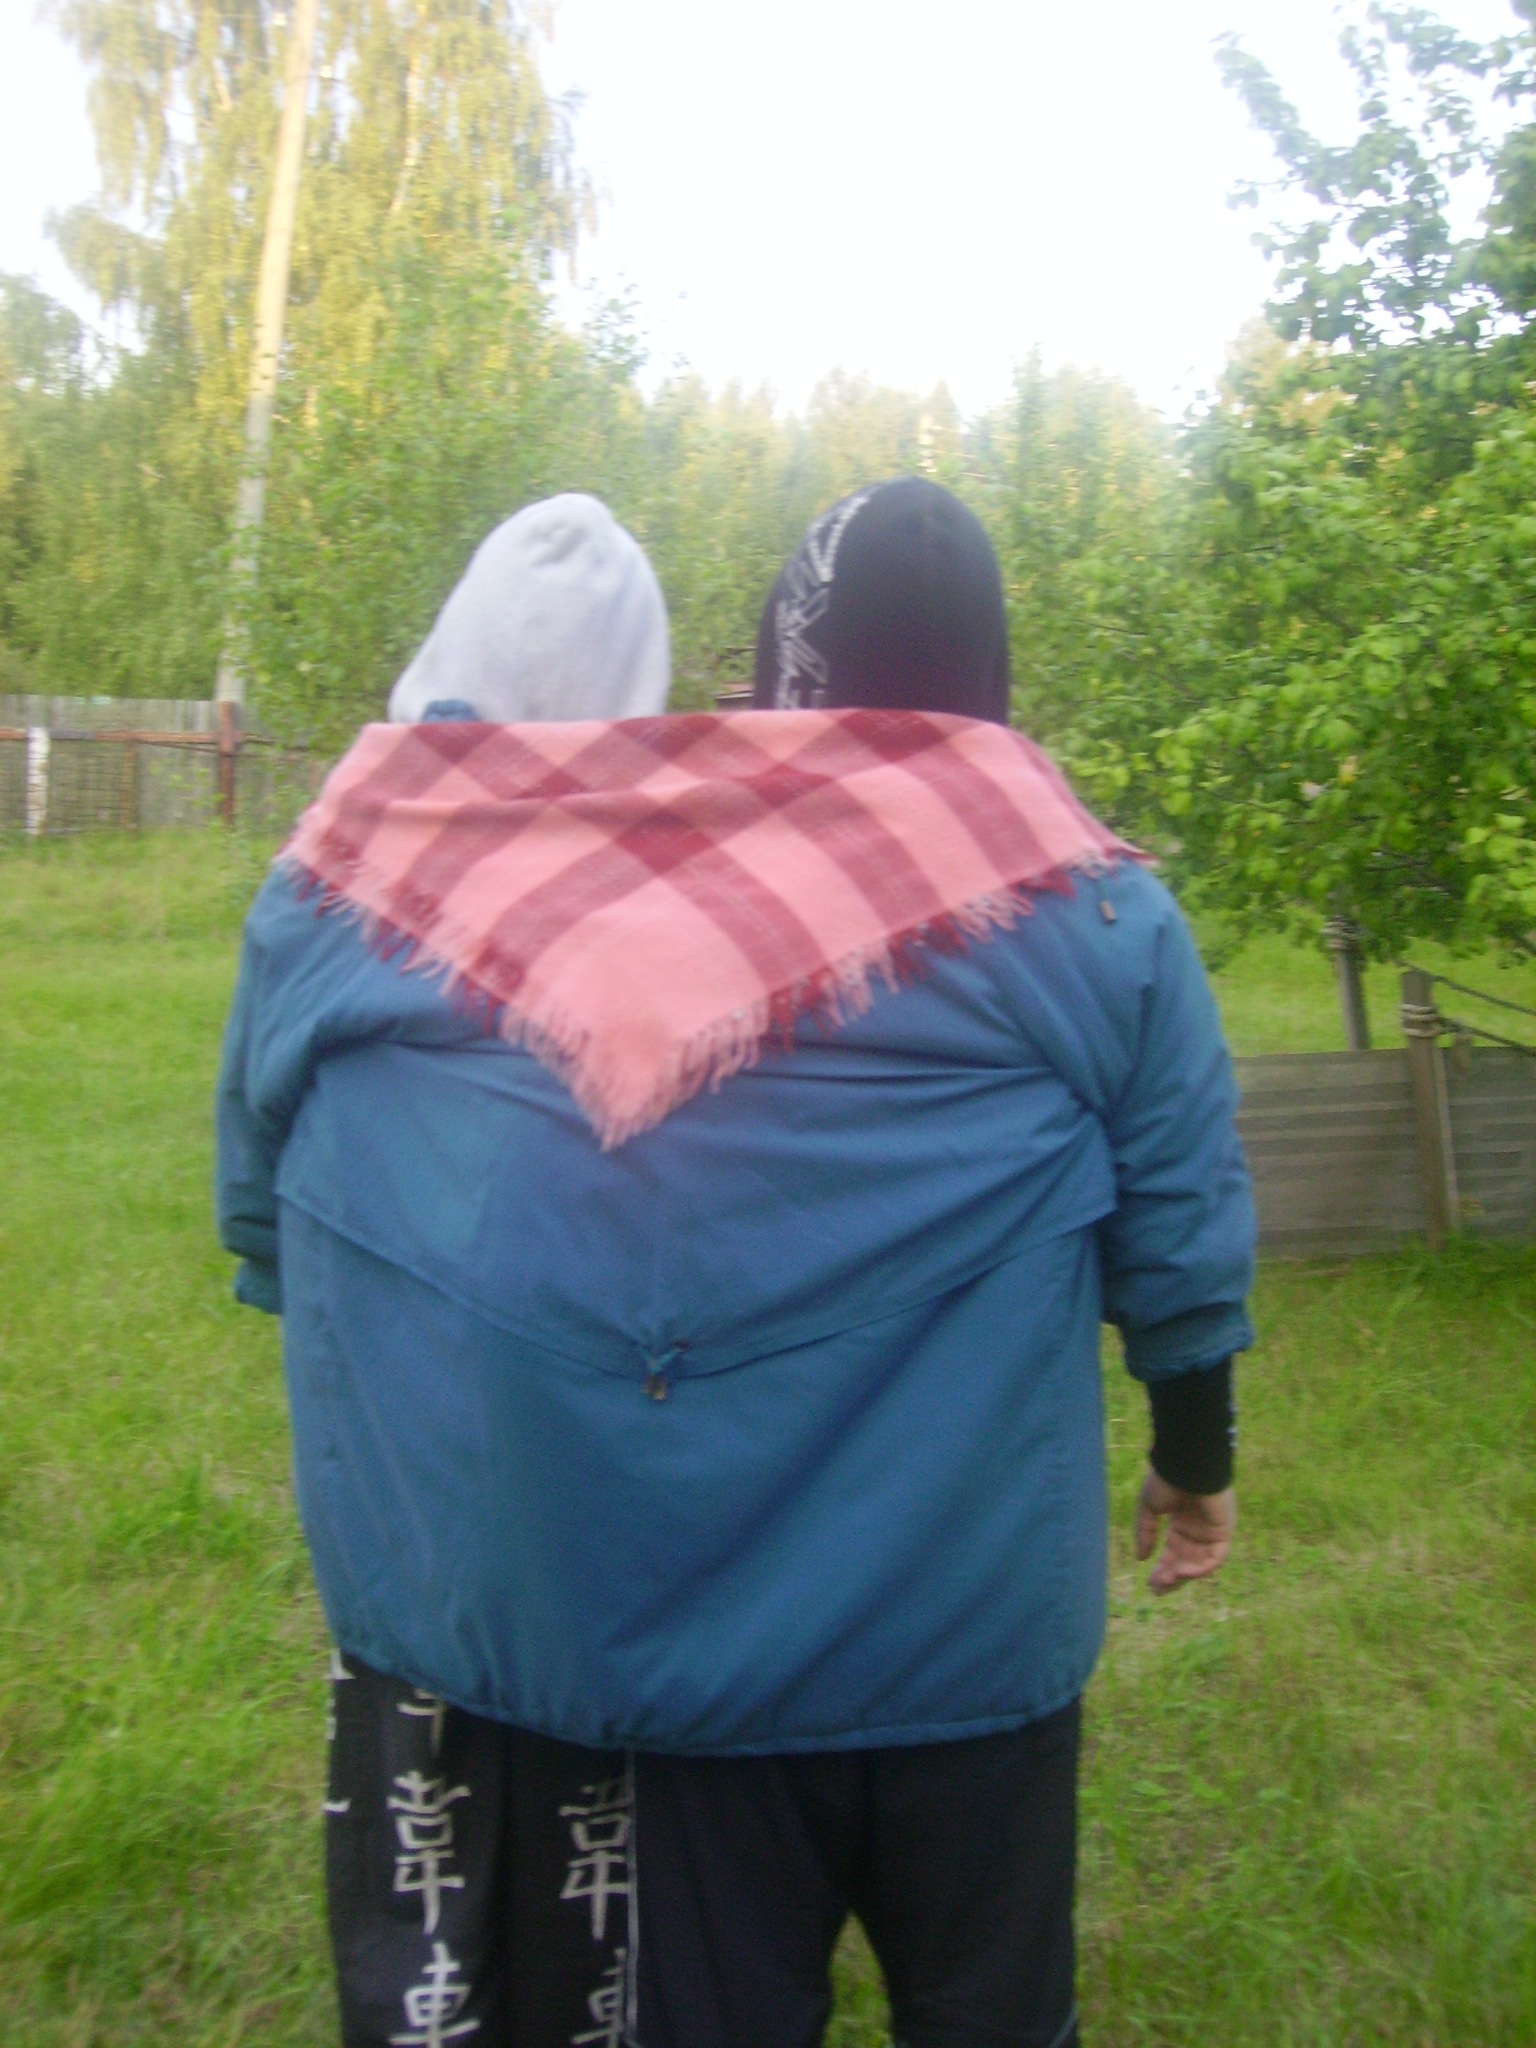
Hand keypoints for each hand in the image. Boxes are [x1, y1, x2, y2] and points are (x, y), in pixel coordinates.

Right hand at [1134, 1467, 1234, 1594]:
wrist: (1186, 1466)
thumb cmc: (1166, 1481)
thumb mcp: (1148, 1508)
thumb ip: (1146, 1533)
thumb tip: (1141, 1559)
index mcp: (1180, 1521)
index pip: (1172, 1551)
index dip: (1162, 1568)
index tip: (1150, 1582)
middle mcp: (1197, 1529)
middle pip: (1185, 1561)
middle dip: (1171, 1576)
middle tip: (1157, 1590)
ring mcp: (1211, 1531)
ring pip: (1199, 1562)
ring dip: (1183, 1575)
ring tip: (1166, 1582)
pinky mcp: (1223, 1531)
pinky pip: (1215, 1557)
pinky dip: (1201, 1568)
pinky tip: (1182, 1572)